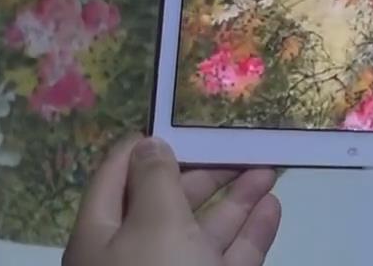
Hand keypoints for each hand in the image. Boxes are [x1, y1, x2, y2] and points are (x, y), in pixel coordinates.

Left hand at [63, 135, 282, 265]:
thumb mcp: (152, 221)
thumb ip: (154, 179)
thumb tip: (150, 144)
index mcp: (101, 234)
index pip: (115, 176)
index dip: (144, 147)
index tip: (177, 121)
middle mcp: (134, 256)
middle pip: (165, 202)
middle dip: (203, 171)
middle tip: (237, 144)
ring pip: (203, 231)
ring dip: (235, 199)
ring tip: (267, 168)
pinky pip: (229, 261)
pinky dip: (251, 234)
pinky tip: (272, 207)